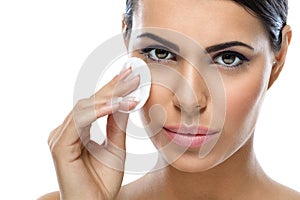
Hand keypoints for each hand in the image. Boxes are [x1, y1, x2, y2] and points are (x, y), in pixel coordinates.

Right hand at [48, 67, 139, 199]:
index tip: (130, 76)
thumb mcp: (116, 148)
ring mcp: (61, 137)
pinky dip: (98, 111)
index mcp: (77, 130)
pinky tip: (116, 104)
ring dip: (109, 96)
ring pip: (85, 108)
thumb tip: (125, 103)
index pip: (96, 104)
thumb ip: (117, 126)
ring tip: (131, 88)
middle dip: (113, 86)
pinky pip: (79, 122)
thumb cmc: (103, 181)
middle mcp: (66, 131)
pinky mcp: (60, 146)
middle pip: (90, 101)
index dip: (112, 88)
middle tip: (132, 74)